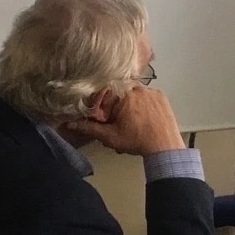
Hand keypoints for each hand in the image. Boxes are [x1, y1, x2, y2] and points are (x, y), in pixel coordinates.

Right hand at [65, 85, 184, 156]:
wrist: (165, 147)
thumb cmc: (137, 141)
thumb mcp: (110, 136)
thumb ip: (89, 128)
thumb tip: (70, 124)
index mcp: (123, 93)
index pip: (104, 92)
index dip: (101, 104)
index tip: (103, 116)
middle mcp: (137, 87)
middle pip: (119, 92)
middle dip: (116, 105)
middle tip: (117, 121)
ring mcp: (151, 90)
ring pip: (133, 93)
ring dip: (129, 104)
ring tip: (132, 121)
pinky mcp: (161, 96)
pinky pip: (147, 95)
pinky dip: (143, 103)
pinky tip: (143, 117)